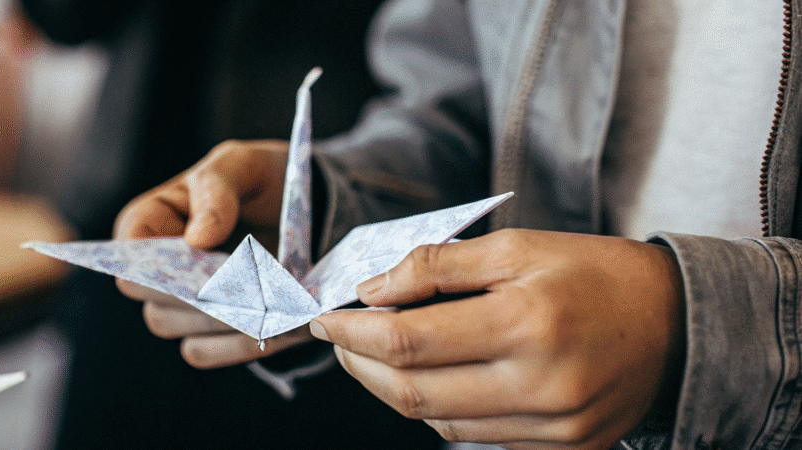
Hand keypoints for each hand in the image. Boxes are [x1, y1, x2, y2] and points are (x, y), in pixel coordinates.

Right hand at [114, 139, 314, 367]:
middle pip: (151, 297)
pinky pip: (204, 351)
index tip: (203, 261)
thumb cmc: (261, 179)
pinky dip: (240, 344)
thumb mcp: (243, 166)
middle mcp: (157, 266)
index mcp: (151, 219)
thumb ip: (217, 191)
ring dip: (222, 324)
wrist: (306, 208)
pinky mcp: (208, 330)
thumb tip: (196, 239)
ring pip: (175, 328)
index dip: (155, 263)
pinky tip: (280, 329)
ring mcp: (181, 303)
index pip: (128, 252)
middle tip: (246, 291)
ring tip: (274, 310)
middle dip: (196, 297)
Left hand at [310, 229, 684, 448]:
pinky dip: (438, 409)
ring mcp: (553, 428)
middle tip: (340, 336)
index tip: (325, 316)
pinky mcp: (563, 449)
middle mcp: (540, 386)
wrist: (678, 324)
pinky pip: (474, 437)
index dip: (353, 331)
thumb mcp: (517, 247)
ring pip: (438, 422)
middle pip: (413, 392)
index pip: (408, 341)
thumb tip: (371, 291)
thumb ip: (437, 267)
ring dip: (393, 389)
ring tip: (378, 352)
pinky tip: (428, 376)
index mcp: (527, 323)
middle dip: (360, 363)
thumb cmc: (594, 273)